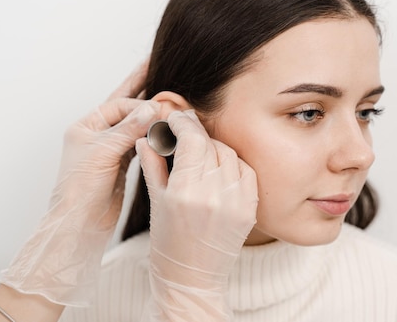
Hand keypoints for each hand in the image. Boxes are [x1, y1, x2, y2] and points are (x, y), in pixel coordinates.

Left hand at [0, 62, 159, 305]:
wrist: (79, 223)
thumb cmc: (80, 189)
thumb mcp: (102, 153)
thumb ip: (128, 129)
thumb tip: (151, 107)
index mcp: (86, 126)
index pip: (119, 105)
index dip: (140, 105)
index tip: (160, 108)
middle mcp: (97, 134)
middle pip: (124, 105)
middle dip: (141, 87)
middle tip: (157, 64)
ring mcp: (110, 148)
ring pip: (134, 123)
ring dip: (149, 111)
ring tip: (166, 94)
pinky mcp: (121, 163)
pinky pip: (139, 140)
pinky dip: (151, 132)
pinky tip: (162, 126)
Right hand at [138, 110, 257, 320]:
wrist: (192, 278)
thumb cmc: (168, 244)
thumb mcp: (156, 202)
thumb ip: (153, 164)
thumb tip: (148, 137)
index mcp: (185, 192)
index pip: (191, 139)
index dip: (183, 122)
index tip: (175, 116)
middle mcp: (213, 194)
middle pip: (210, 144)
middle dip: (196, 132)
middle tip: (185, 128)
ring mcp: (235, 202)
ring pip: (229, 154)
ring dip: (214, 147)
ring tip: (200, 151)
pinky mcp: (249, 209)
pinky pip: (246, 171)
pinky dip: (233, 164)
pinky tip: (220, 167)